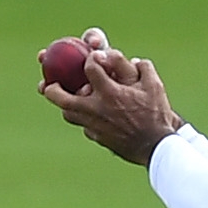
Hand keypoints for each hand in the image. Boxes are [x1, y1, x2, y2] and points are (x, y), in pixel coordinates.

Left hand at [45, 28, 185, 166]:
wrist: (158, 147)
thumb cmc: (157, 116)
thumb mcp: (155, 87)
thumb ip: (144, 69)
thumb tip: (135, 60)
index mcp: (109, 92)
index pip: (89, 67)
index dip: (90, 60)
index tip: (93, 59)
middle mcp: (96, 108)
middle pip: (61, 97)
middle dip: (51, 88)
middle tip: (49, 84)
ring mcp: (95, 125)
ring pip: (69, 114)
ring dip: (67, 106)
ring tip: (71, 101)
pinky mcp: (99, 139)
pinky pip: (85, 128)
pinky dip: (86, 121)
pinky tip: (92, 119)